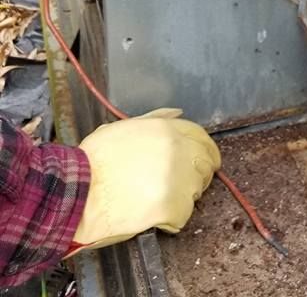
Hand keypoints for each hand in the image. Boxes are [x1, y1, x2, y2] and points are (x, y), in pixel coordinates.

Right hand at [70, 109, 220, 252]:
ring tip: (153, 200)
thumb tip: (177, 113)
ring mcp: (177, 180)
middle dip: (196, 175)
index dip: (203, 152)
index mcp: (167, 131)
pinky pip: (183, 215)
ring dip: (181, 197)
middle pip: (206, 164)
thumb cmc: (93, 163)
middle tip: (177, 186)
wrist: (76, 194)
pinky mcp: (172, 207)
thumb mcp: (122, 128)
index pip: (203, 139)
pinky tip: (151, 215)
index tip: (201, 162)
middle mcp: (178, 152)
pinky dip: (170, 219)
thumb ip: (155, 119)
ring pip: (196, 191)